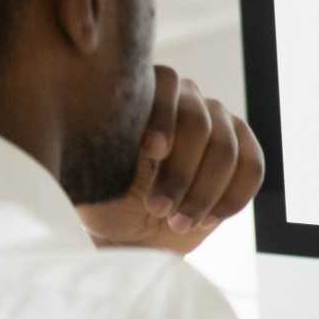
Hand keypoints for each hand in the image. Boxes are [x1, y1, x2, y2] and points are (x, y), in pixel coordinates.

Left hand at [78, 66, 264, 254]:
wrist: (139, 235)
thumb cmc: (106, 203)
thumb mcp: (86, 180)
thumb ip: (86, 155)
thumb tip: (67, 139)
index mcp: (146, 94)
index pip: (165, 83)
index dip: (163, 115)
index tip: (152, 153)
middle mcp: (187, 99)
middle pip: (199, 123)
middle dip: (181, 172)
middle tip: (158, 210)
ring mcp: (221, 122)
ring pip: (226, 149)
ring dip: (203, 192)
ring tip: (179, 223)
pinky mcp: (244, 150)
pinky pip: (251, 167)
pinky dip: (231, 197)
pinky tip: (207, 219)